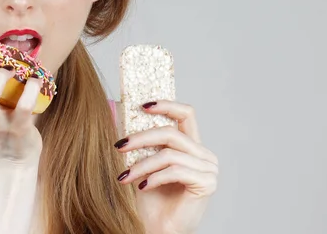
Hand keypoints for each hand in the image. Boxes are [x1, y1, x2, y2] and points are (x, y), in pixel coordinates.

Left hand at [115, 100, 218, 233]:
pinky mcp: (206, 183)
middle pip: (172, 132)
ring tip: (124, 176)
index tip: (142, 105)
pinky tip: (142, 187)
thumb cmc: (149, 198)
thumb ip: (141, 140)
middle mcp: (204, 154)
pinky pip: (175, 171)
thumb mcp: (142, 162)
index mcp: (192, 145)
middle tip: (119, 146)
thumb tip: (117, 110)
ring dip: (142, 165)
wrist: (156, 228)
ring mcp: (208, 169)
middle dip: (141, 138)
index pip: (186, 114)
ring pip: (169, 154)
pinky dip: (154, 178)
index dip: (166, 105)